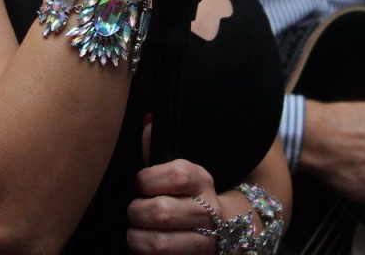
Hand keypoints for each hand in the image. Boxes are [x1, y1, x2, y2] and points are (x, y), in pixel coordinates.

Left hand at [127, 158, 245, 253]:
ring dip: (137, 239)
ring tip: (136, 234)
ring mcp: (205, 242)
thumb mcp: (182, 172)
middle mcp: (208, 212)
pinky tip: (144, 251)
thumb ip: (159, 152)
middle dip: (137, 211)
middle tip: (134, 211)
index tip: (140, 183)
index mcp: (202, 182)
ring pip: (160, 244)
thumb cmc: (191, 196)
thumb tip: (148, 122)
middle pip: (162, 212)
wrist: (229, 229)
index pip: (177, 175)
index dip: (149, 179)